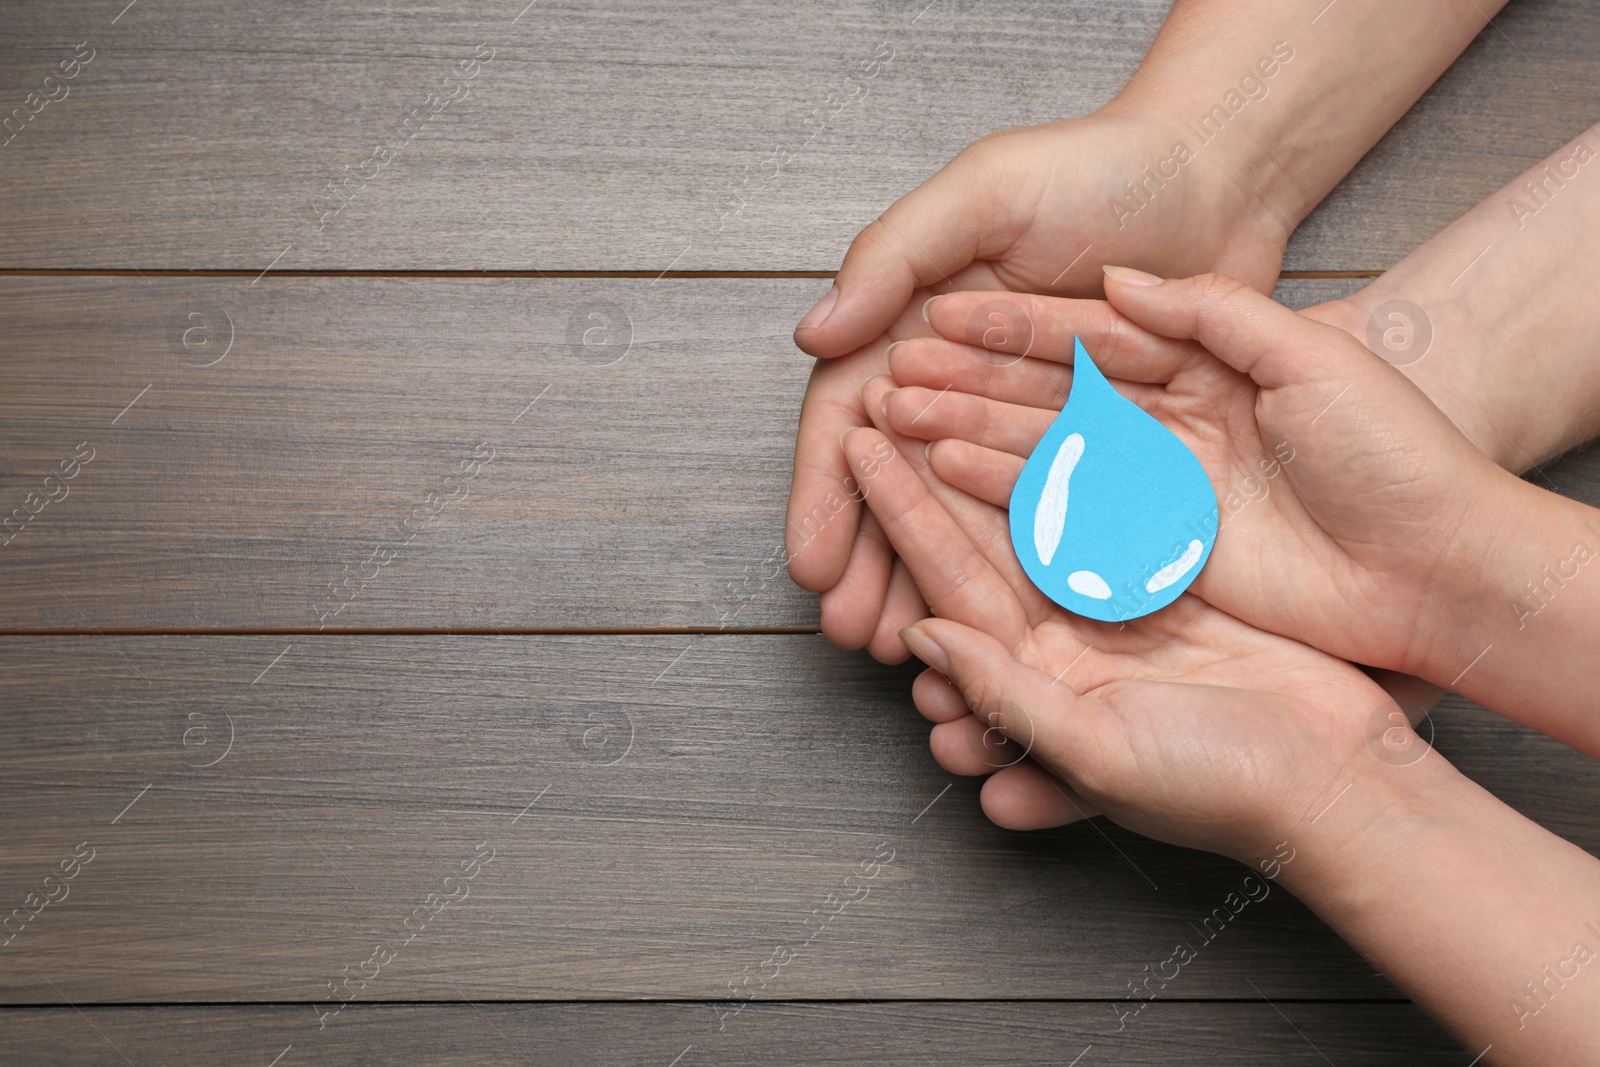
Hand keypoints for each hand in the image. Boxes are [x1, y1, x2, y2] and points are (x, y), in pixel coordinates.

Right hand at [786, 110, 1290, 661]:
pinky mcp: (1095, 447)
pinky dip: (1012, 567)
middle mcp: (962, 383)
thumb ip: (895, 255)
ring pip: (964, 516)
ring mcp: (1027, 421)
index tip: (812, 562)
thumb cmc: (1094, 169)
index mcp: (913, 325)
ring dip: (926, 582)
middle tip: (850, 630)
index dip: (828, 495)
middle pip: (900, 485)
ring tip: (903, 646)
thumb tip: (814, 333)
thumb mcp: (983, 191)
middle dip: (868, 562)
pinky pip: (1047, 515)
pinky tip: (991, 619)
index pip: (852, 422)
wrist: (1214, 179)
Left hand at [838, 419, 1402, 852]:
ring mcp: (1113, 611)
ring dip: (996, 450)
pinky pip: (1111, 509)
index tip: (861, 442)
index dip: (900, 509)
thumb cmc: (1216, 788)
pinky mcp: (1170, 585)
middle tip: (889, 388)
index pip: (946, 580)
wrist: (1336, 786)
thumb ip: (1004, 695)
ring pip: (1040, 512)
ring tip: (954, 385)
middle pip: (982, 537)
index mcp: (1027, 681)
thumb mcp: (1097, 751)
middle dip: (932, 465)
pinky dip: (1081, 458)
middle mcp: (1059, 642)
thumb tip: (920, 638)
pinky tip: (1051, 407)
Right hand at [879, 270, 1518, 682]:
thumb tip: (1119, 283)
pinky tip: (949, 488)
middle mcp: (1163, 422)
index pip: (1078, 340)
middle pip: (1041, 402)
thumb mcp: (1311, 352)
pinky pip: (1066, 524)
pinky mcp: (1156, 551)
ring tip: (900, 438)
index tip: (932, 328)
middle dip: (962, 397)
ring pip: (1041, 461)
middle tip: (890, 394)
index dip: (1003, 333)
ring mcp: (1155, 489)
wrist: (1440, 558)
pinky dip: (1006, 507)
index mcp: (1197, 363)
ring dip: (967, 450)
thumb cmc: (1391, 446)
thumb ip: (1213, 311)